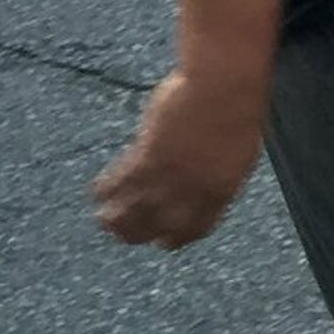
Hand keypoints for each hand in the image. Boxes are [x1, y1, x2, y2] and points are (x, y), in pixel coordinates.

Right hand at [95, 70, 268, 247]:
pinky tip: (97, 190)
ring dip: (116, 218)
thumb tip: (202, 174)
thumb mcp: (236, 151)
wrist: (222, 91)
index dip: (174, 237)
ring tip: (103, 220)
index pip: (194, 229)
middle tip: (123, 236)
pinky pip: (122, 178)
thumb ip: (217, 170)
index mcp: (218, 194)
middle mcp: (191, 193)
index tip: (163, 242)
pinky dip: (108, 186)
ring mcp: (169, 176)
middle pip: (159, 226)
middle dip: (139, 234)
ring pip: (136, 208)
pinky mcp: (149, 155)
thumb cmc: (236, 110)